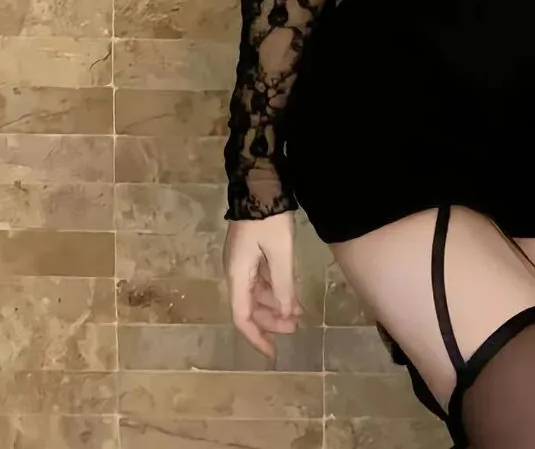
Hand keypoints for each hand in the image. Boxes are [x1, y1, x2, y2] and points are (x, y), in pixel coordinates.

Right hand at [224, 211, 301, 359]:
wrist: (259, 182)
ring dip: (275, 305)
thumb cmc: (269, 218)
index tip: (273, 352)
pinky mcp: (250, 251)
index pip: (242, 317)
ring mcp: (242, 261)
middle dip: (271, 320)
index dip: (257, 337)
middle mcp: (235, 272)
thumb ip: (283, 285)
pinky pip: (261, 279)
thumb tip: (286, 314)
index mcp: (237, 275)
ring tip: (299, 312)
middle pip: (250, 307)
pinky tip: (291, 293)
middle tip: (296, 327)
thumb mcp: (280, 252)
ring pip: (257, 294)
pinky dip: (275, 289)